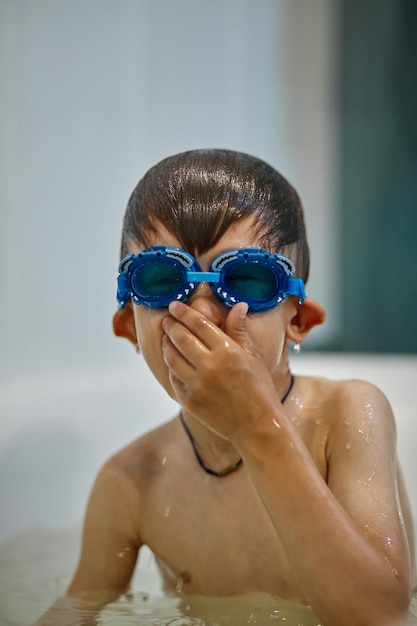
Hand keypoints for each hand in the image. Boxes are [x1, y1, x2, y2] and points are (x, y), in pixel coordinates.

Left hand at [161, 301, 282, 441]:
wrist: (257, 426)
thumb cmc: (260, 389)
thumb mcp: (254, 356)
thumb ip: (240, 330)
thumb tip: (238, 306)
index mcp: (227, 351)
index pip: (198, 324)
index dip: (184, 312)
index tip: (175, 306)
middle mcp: (209, 367)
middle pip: (181, 338)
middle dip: (171, 326)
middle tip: (167, 320)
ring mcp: (197, 385)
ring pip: (172, 358)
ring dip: (167, 345)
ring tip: (167, 338)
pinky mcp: (189, 401)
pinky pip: (174, 378)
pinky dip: (172, 367)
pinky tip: (174, 361)